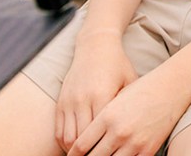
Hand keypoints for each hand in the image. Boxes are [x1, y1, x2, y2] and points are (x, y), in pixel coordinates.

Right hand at [54, 35, 136, 151]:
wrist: (96, 45)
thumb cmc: (118, 65)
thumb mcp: (130, 82)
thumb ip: (128, 106)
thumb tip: (132, 131)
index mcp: (102, 96)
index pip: (100, 133)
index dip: (104, 148)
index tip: (111, 155)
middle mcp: (83, 100)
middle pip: (81, 140)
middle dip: (89, 154)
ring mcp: (69, 101)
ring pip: (67, 138)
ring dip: (75, 152)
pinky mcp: (61, 101)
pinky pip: (58, 130)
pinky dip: (65, 143)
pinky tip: (75, 149)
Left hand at [66, 67, 187, 155]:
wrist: (172, 87)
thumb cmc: (141, 90)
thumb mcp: (115, 100)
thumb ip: (99, 120)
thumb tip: (82, 140)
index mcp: (107, 117)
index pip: (81, 146)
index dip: (73, 155)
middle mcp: (119, 131)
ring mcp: (134, 142)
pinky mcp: (148, 149)